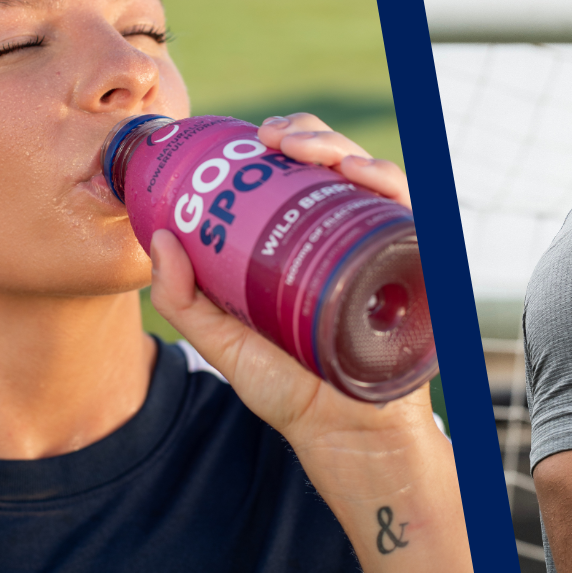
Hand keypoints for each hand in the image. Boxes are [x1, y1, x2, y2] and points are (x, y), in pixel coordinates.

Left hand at [151, 116, 434, 479]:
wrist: (349, 439)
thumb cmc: (294, 393)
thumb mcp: (225, 344)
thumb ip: (184, 301)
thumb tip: (157, 238)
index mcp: (302, 245)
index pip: (294, 175)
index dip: (275, 144)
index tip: (246, 140)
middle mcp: (345, 237)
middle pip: (331, 164)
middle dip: (304, 133)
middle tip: (272, 139)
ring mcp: (380, 246)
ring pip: (368, 173)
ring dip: (339, 146)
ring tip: (306, 148)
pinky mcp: (414, 262)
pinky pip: (407, 208)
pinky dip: (384, 179)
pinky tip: (358, 173)